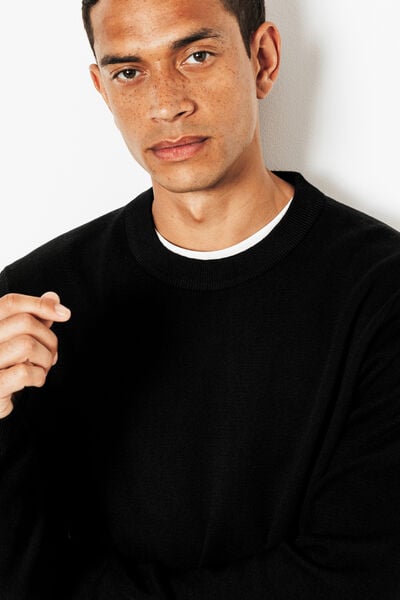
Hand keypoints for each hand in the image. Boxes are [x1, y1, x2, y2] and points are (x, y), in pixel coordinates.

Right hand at [0, 291, 70, 418]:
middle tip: (51, 354)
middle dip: (49, 339)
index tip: (64, 313)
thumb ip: (32, 318)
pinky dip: (38, 376)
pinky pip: (24, 372)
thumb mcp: (16, 339)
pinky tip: (34, 380)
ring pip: (27, 345)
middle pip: (25, 323)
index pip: (11, 303)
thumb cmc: (3, 367)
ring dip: (45, 359)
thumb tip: (53, 297)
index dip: (40, 304)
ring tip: (42, 368)